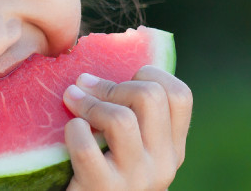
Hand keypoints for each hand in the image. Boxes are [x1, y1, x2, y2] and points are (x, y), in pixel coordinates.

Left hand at [62, 66, 192, 189]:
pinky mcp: (104, 189)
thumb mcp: (132, 154)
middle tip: (86, 86)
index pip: (180, 96)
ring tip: (71, 101)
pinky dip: (73, 130)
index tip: (123, 78)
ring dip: (89, 102)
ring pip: (121, 118)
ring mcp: (136, 179)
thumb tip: (102, 71)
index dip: (151, 74)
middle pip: (150, 96)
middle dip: (112, 84)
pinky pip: (87, 146)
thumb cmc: (104, 182)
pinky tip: (70, 131)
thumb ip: (136, 121)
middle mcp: (162, 164)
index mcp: (173, 150)